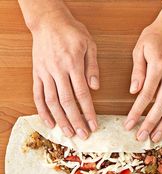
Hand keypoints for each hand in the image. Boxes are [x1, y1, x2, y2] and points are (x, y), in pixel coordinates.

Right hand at [32, 12, 98, 138]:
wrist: (48, 21)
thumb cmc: (71, 31)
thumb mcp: (89, 44)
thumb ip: (92, 67)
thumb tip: (95, 87)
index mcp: (72, 64)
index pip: (82, 94)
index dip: (88, 112)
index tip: (94, 125)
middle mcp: (57, 70)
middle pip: (67, 102)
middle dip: (76, 121)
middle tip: (83, 135)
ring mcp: (45, 73)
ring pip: (52, 102)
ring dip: (60, 120)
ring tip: (68, 133)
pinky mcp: (37, 74)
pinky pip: (38, 95)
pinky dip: (42, 111)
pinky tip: (49, 123)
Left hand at [125, 14, 161, 141]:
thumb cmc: (157, 35)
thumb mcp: (140, 48)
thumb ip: (137, 70)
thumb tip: (134, 91)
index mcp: (158, 65)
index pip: (145, 95)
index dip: (136, 112)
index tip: (128, 125)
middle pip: (161, 105)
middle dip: (150, 123)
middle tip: (141, 136)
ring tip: (156, 137)